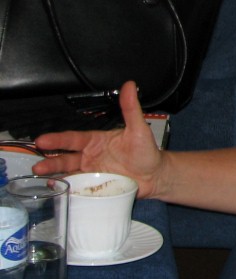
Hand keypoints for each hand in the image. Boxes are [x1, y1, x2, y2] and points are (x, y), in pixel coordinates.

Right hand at [31, 81, 163, 197]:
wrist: (155, 175)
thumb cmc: (146, 151)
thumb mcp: (138, 129)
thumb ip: (131, 109)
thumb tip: (130, 86)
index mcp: (96, 141)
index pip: (74, 139)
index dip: (58, 139)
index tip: (42, 140)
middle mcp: (90, 156)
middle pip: (66, 158)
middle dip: (51, 161)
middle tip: (37, 165)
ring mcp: (91, 172)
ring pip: (69, 174)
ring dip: (55, 176)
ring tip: (43, 179)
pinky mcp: (95, 187)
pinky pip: (78, 188)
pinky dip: (68, 190)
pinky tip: (59, 192)